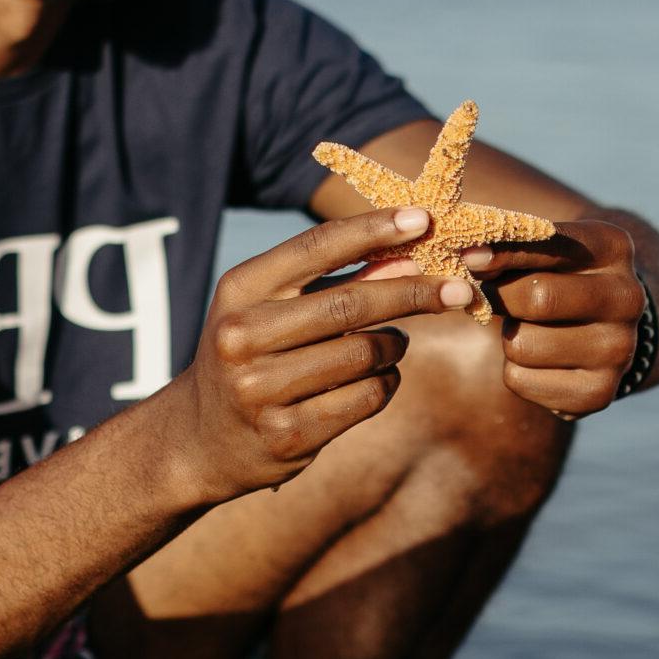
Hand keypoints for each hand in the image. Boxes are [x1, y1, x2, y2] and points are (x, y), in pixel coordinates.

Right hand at [165, 206, 461, 504]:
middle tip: (459, 289)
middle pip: (352, 304)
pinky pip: (368, 396)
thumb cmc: (251, 356)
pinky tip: (377, 379)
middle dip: (415, 292)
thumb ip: (336, 281)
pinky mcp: (288, 435)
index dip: (375, 230)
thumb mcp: (275, 308)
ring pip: (367, 353)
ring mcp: (262, 390)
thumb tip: (410, 255)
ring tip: (389, 344)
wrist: (199, 439)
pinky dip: (386, 382)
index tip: (424, 219)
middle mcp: (243, 337)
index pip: (316, 247)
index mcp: (239, 291)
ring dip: (395, 346)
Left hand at [466, 218, 645, 419]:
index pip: (549, 245)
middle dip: (500, 298)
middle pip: (537, 298)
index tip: (468, 257)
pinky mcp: (600, 392)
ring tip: (530, 328)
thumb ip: (510, 244)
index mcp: (613, 248)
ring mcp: (619, 349)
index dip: (503, 252)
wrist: (605, 325)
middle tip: (489, 296)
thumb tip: (470, 259)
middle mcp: (627, 298)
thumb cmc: (560, 274)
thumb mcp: (546, 246)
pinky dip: (515, 371)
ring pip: (522, 344)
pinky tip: (539, 359)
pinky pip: (521, 381)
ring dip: (510, 337)